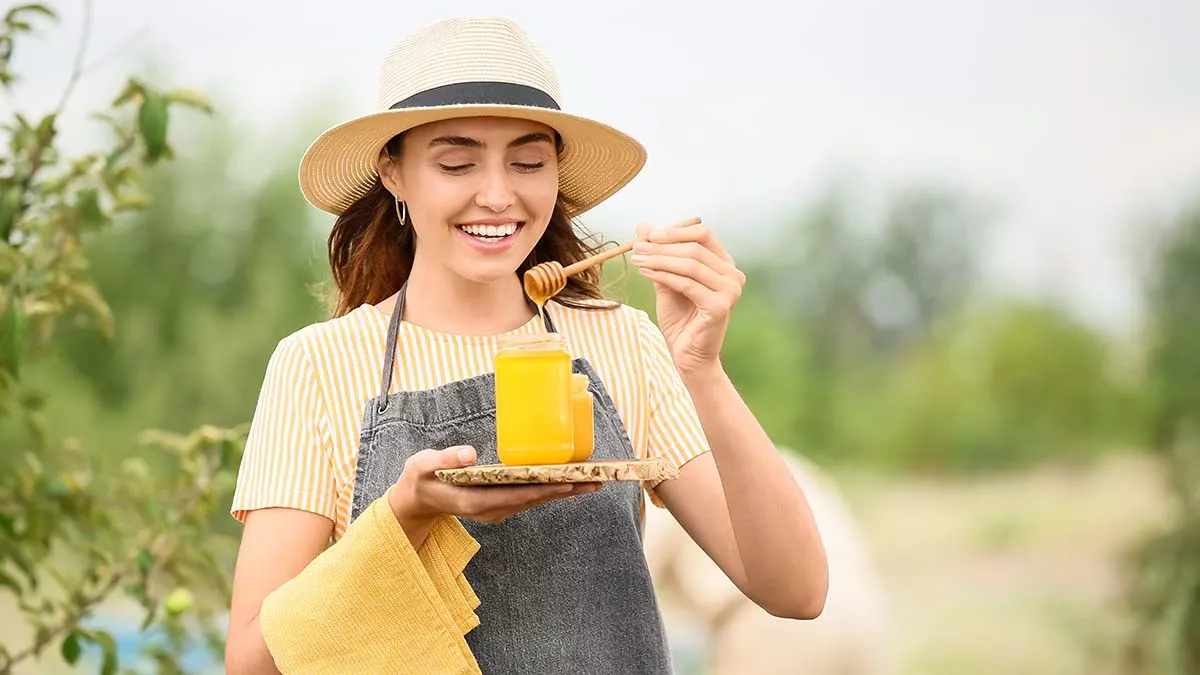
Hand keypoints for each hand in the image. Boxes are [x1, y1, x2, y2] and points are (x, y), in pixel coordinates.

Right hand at [389, 445, 597, 527]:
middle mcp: (492, 510)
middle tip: (597, 481)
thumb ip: (445, 458)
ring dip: (563, 491)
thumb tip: (470, 454)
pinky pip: (530, 497)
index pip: (516, 495)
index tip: (568, 483)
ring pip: (536, 500)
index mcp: (476, 501)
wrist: (417, 500)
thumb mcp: (423, 464)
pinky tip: (568, 481)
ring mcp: (497, 510)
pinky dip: (550, 489)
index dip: (543, 489)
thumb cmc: (421, 478)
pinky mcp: (500, 505)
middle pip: (534, 499)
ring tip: (592, 481)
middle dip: (565, 490)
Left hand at [630, 221, 745, 376]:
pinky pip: (687, 284)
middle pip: (695, 248)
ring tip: (637, 260)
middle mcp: (733, 275)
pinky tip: (646, 273)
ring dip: (659, 259)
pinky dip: (664, 275)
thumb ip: (659, 255)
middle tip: (636, 248)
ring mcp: (730, 291)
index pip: (704, 235)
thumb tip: (642, 225)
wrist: (688, 354)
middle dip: (662, 246)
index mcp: (724, 265)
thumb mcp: (666, 280)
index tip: (648, 235)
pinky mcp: (720, 306)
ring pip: (690, 264)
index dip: (676, 232)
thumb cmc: (680, 318)